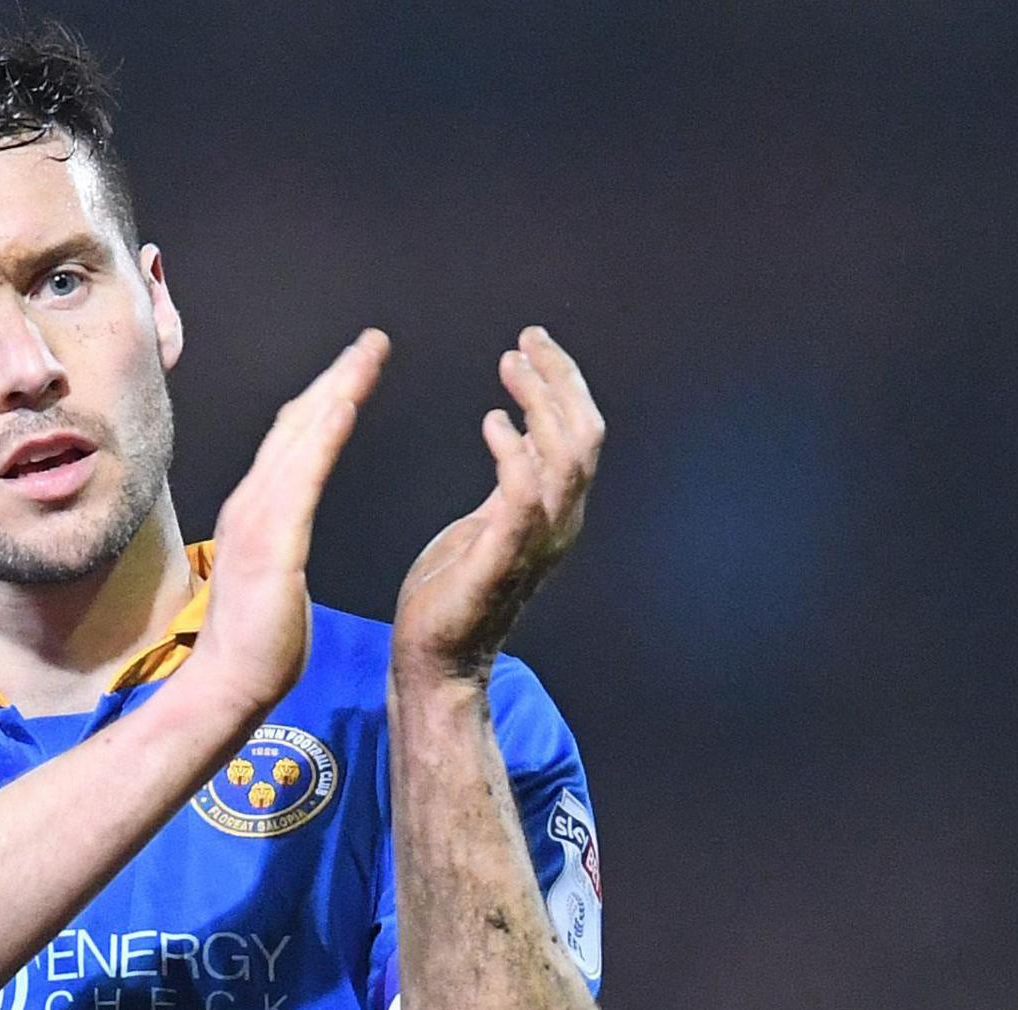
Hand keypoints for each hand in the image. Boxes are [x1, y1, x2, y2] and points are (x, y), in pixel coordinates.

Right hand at [186, 329, 390, 713]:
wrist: (229, 686)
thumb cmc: (258, 644)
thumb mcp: (277, 577)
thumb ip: (281, 546)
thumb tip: (288, 541)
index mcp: (259, 511)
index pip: (295, 442)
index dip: (326, 400)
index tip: (356, 370)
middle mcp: (253, 502)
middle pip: (297, 424)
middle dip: (335, 378)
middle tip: (371, 341)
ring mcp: (258, 518)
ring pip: (300, 438)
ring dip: (334, 391)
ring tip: (365, 356)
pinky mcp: (271, 541)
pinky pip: (301, 478)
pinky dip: (322, 436)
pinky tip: (345, 404)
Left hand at [394, 326, 603, 684]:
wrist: (434, 659)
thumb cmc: (451, 592)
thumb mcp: (488, 522)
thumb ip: (513, 481)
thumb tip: (521, 432)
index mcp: (555, 512)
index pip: (580, 434)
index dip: (562, 384)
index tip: (530, 344)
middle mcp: (559, 524)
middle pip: (584, 436)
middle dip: (559, 381)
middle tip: (524, 342)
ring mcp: (536, 543)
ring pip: (566, 458)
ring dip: (541, 404)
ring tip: (510, 367)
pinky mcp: (502, 558)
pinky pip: (524, 497)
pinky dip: (515, 453)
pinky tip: (491, 422)